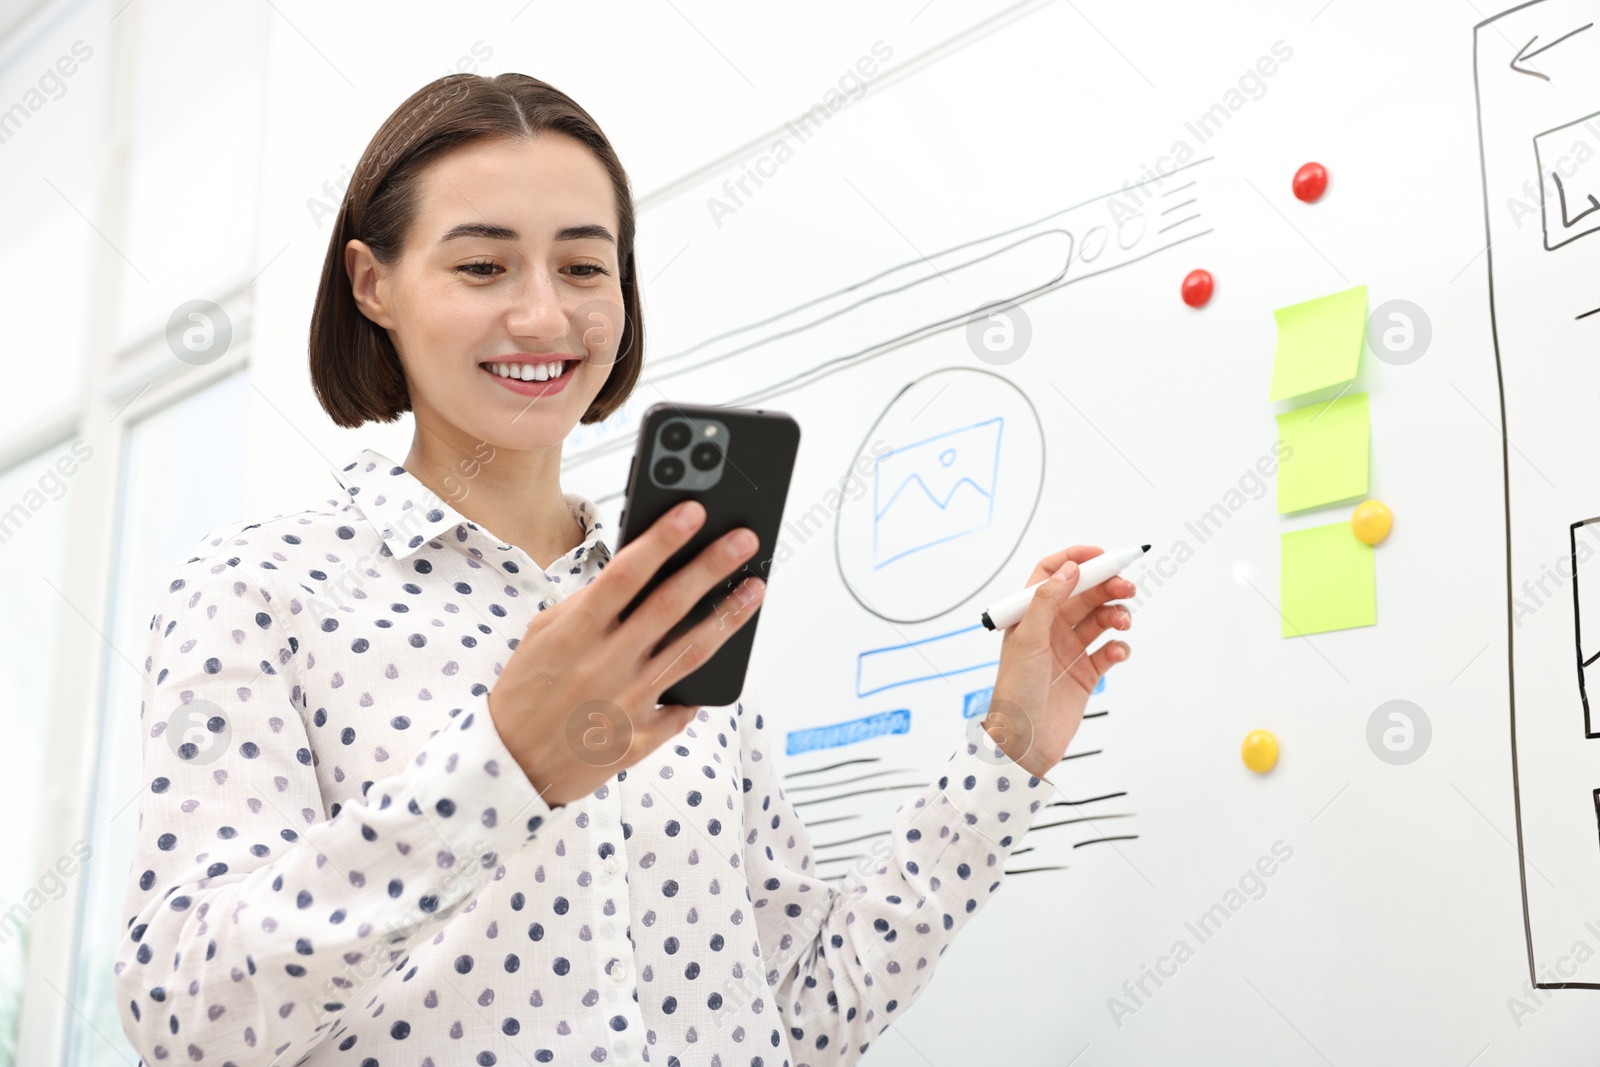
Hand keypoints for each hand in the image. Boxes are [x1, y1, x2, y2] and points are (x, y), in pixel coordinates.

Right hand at [486, 499, 763, 806]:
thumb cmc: (525, 692)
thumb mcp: (540, 636)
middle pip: (669, 605)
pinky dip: (699, 686)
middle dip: (711, 566)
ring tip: (754, 589)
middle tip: (744, 539)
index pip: (625, 574)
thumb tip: (632, 577)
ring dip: (728, 616)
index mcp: (575, 633)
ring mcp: (626, 703)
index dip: (662, 540)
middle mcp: (605, 665)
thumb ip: (584, 605)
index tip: (693, 512)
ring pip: (691, 652)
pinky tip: (722, 660)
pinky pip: (682, 706)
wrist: (511, 766)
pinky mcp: (641, 739)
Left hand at [980, 547, 1134, 779]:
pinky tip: (1117, 653)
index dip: (1077, 559)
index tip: (1103, 556)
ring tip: (1122, 622)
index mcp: (1030, 615)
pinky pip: (1109, 650)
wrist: (1025, 742)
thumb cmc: (1015, 691)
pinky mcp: (1086, 673)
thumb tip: (1069, 569)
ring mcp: (1070, 650)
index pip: (1053, 573)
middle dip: (1107, 585)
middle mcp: (1050, 628)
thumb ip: (1047, 601)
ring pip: (1100, 619)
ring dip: (1116, 614)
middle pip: (1084, 593)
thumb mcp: (1027, 640)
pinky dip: (1118, 647)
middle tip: (1127, 586)